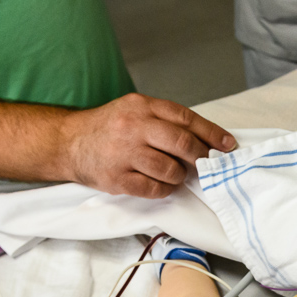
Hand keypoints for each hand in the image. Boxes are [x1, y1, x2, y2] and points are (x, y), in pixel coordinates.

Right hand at [61, 93, 235, 197]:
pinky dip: (165, 189)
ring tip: (177, 174)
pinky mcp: (117, 178)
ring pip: (171, 169)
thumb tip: (205, 138)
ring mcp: (124, 154)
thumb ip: (165, 120)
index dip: (212, 133)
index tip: (228, 144)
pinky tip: (162, 184)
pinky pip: (154, 189)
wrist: (68, 142)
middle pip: (183, 144)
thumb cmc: (108, 128)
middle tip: (206, 164)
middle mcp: (133, 127)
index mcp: (142, 106)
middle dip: (201, 157)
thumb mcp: (134, 110)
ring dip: (181, 176)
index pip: (186, 118)